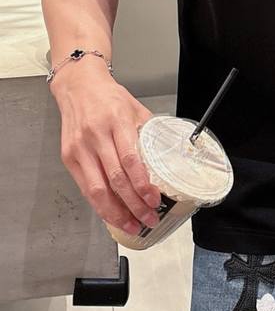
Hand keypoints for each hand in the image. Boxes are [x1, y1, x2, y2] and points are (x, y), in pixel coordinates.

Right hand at [51, 60, 162, 235]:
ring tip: (132, 225)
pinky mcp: (68, 157)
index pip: (130, 160)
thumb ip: (149, 134)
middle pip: (115, 179)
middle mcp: (95, 136)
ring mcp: (79, 149)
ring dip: (116, 212)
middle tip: (149, 219)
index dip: (142, 184)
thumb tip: (169, 159)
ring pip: (97, 189)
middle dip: (134, 205)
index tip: (154, 199)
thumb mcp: (135, 109)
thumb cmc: (109, 97)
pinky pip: (85, 188)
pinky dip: (100, 205)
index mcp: (116, 122)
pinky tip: (113, 214)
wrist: (78, 86)